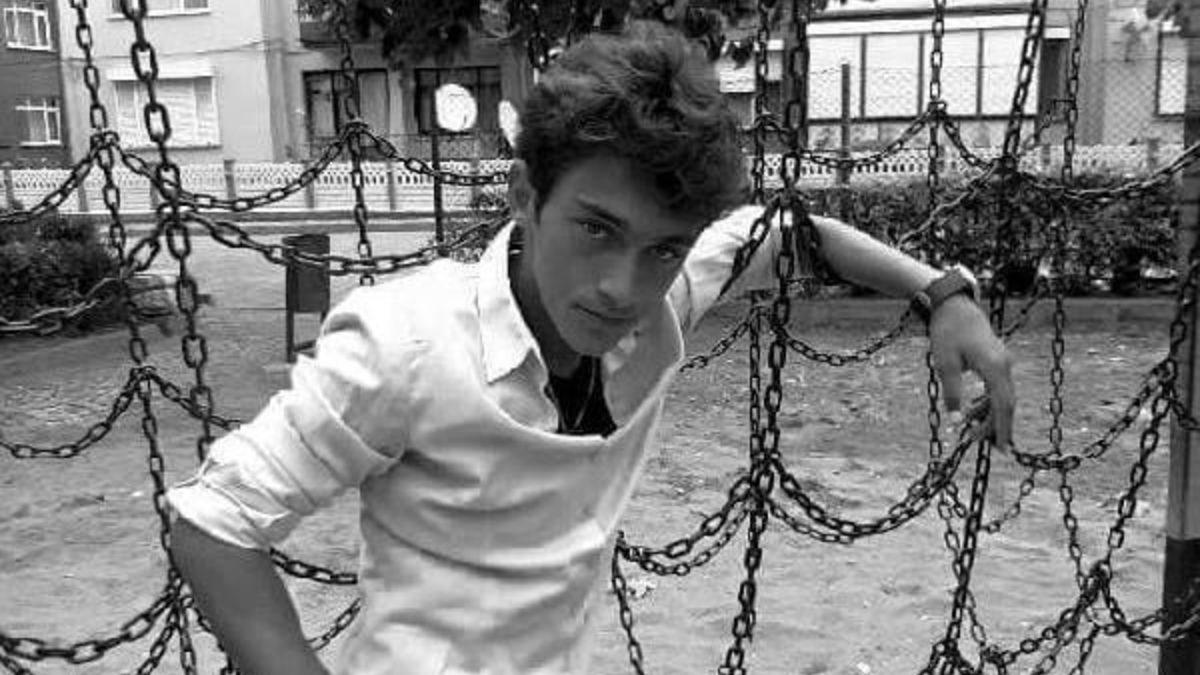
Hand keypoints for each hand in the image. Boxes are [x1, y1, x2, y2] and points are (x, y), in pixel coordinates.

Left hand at [928, 294, 1015, 449]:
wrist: (954, 306)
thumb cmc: (947, 332)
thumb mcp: (945, 364)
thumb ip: (953, 393)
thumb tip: (956, 421)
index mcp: (995, 367)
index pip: (1003, 405)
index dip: (1002, 428)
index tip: (1001, 448)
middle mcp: (1005, 366)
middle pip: (1005, 403)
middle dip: (996, 426)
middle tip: (984, 446)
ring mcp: (1003, 362)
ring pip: (1001, 396)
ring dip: (989, 414)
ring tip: (972, 431)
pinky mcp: (997, 361)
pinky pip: (996, 387)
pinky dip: (987, 401)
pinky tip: (973, 411)